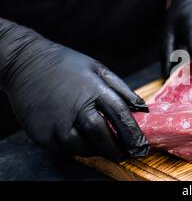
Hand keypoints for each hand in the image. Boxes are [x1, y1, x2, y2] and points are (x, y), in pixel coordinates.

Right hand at [0, 18, 149, 159]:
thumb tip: (141, 108)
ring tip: (106, 149)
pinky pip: (65, 149)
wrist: (25, 63)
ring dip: (98, 151)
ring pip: (83, 147)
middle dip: (117, 149)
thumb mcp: (97, 68)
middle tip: (126, 154)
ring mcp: (57, 123)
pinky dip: (78, 150)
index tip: (141, 145)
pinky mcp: (42, 133)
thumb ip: (121, 89)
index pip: (120, 116)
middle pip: (102, 136)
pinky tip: (85, 143)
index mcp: (93, 90)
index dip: (133, 134)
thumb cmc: (65, 64)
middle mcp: (75, 108)